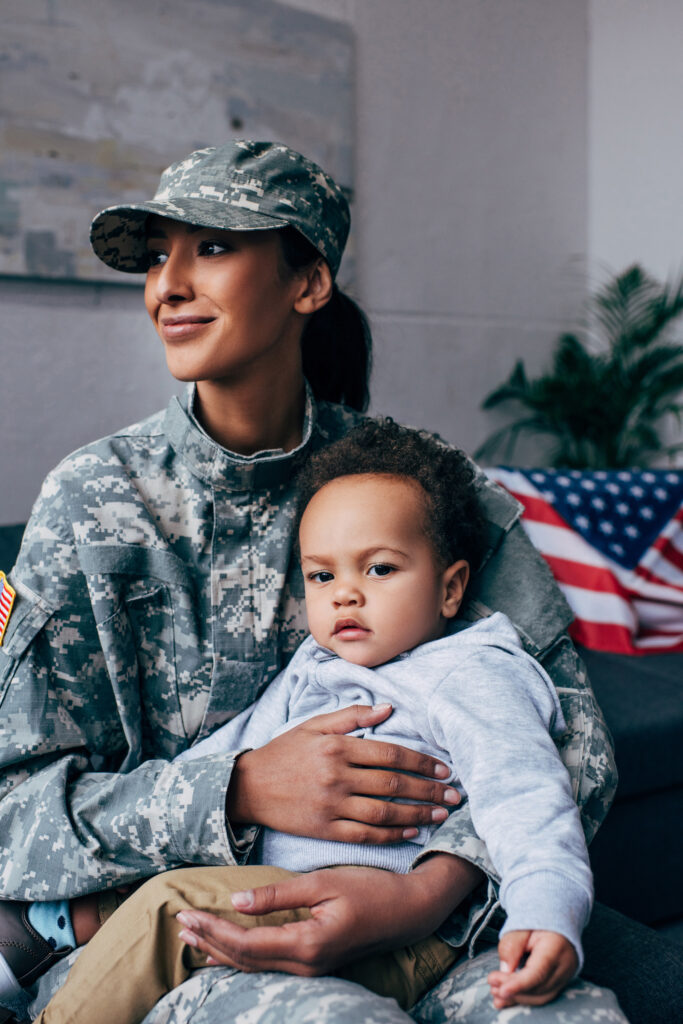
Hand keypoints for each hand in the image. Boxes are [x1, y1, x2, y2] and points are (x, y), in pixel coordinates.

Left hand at [178, 855, 481, 975]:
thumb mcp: (324, 882)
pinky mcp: (315, 963)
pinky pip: (268, 965)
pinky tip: (226, 951)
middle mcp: (305, 964)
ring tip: (192, 938)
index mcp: (306, 944)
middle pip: (244, 960)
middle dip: (209, 942)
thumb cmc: (371, 890)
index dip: (213, 931)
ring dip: (221, 951)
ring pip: (254, 966)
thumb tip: (236, 899)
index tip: (186, 914)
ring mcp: (311, 968)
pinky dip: (242, 956)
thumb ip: (279, 893)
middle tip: (178, 923)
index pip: (245, 944)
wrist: (410, 911)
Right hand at [227, 703, 459, 843]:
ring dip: (417, 815)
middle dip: (429, 790)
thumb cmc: (283, 753)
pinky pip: (365, 836)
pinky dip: (391, 836)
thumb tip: (388, 708)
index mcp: (338, 747)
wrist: (247, 787)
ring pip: (385, 813)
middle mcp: (337, 776)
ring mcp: (331, 805)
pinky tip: (410, 833)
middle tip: (454, 795)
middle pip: (394, 784)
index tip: (444, 769)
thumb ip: (351, 716)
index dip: (422, 762)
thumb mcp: (313, 726)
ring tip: (440, 815)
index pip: (391, 754)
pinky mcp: (324, 830)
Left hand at [488, 930, 577, 1007]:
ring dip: (517, 998)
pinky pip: (542, 996)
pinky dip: (524, 999)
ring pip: (541, 996)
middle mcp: (565, 966)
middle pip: (538, 986)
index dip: (519, 984)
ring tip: (496, 993)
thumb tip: (505, 970)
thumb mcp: (521, 926)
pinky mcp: (560, 983)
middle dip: (513, 990)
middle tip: (492, 985)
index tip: (502, 991)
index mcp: (556, 947)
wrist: (556, 925)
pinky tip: (507, 999)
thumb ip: (511, 946)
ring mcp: (565, 977)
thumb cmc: (537, 922)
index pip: (538, 972)